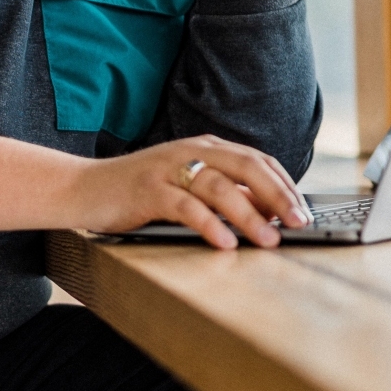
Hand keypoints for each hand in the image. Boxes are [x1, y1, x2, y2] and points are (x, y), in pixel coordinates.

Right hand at [72, 134, 312, 248]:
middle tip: (299, 223)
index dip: (285, 185)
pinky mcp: (148, 190)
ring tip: (268, 240)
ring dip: (249, 215)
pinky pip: (185, 206)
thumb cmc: (140, 192)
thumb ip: (223, 191)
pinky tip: (225, 243)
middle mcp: (190, 151)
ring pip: (219, 187)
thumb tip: (269, 211)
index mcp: (204, 147)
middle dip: (278, 196)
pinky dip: (209, 224)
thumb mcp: (186, 185)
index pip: (257, 159)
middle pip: (245, 167)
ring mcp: (168, 169)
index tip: (305, 212)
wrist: (85, 188)